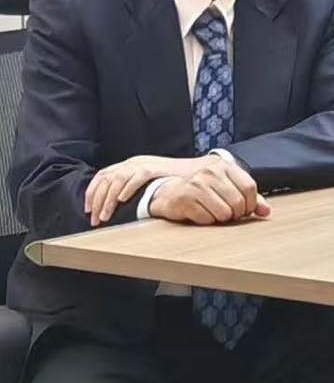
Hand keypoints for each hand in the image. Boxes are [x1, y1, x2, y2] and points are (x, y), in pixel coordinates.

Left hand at [85, 155, 206, 225]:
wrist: (196, 171)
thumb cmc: (173, 181)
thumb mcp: (148, 183)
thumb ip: (134, 189)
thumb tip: (117, 206)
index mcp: (129, 165)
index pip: (103, 176)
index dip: (92, 193)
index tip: (88, 210)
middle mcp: (133, 162)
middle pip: (106, 179)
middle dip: (96, 201)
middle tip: (95, 219)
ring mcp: (143, 164)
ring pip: (116, 180)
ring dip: (107, 200)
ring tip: (105, 216)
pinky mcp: (154, 167)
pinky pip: (135, 177)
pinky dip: (126, 188)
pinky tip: (121, 200)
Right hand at [150, 155, 267, 225]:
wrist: (168, 191)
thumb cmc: (202, 190)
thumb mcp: (227, 187)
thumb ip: (249, 198)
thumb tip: (266, 212)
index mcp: (224, 166)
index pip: (249, 187)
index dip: (251, 204)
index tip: (245, 209)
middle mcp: (210, 172)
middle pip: (238, 202)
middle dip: (236, 213)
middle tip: (228, 214)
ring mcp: (196, 184)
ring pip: (224, 213)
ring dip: (221, 218)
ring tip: (213, 212)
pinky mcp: (184, 199)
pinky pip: (207, 219)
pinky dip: (206, 221)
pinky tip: (200, 213)